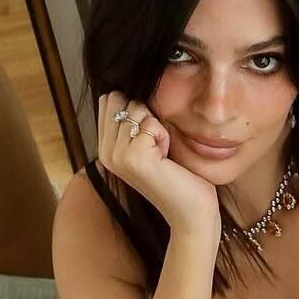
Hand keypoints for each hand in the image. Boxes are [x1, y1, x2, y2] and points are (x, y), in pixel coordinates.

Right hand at [95, 90, 219, 238]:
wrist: (193, 214)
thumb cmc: (180, 178)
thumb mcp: (152, 145)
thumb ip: (135, 120)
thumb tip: (130, 84)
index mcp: (106, 148)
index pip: (111, 99)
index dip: (138, 110)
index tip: (152, 141)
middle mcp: (105, 152)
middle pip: (120, 99)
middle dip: (146, 116)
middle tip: (159, 148)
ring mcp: (116, 156)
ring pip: (135, 108)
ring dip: (157, 127)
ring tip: (164, 156)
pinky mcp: (133, 158)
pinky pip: (150, 123)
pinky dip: (164, 136)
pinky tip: (167, 160)